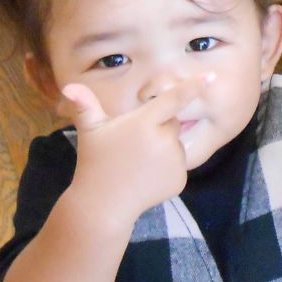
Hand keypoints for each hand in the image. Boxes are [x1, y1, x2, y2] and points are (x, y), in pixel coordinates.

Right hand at [60, 73, 213, 223]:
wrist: (105, 204)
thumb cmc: (95, 163)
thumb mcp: (90, 132)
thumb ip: (85, 107)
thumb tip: (69, 86)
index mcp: (144, 123)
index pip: (174, 99)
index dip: (193, 87)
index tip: (212, 77)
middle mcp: (164, 140)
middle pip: (172, 122)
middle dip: (158, 127)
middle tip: (134, 143)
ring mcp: (175, 161)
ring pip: (176, 143)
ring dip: (163, 147)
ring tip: (138, 162)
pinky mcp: (180, 179)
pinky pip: (178, 164)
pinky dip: (166, 168)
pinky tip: (147, 176)